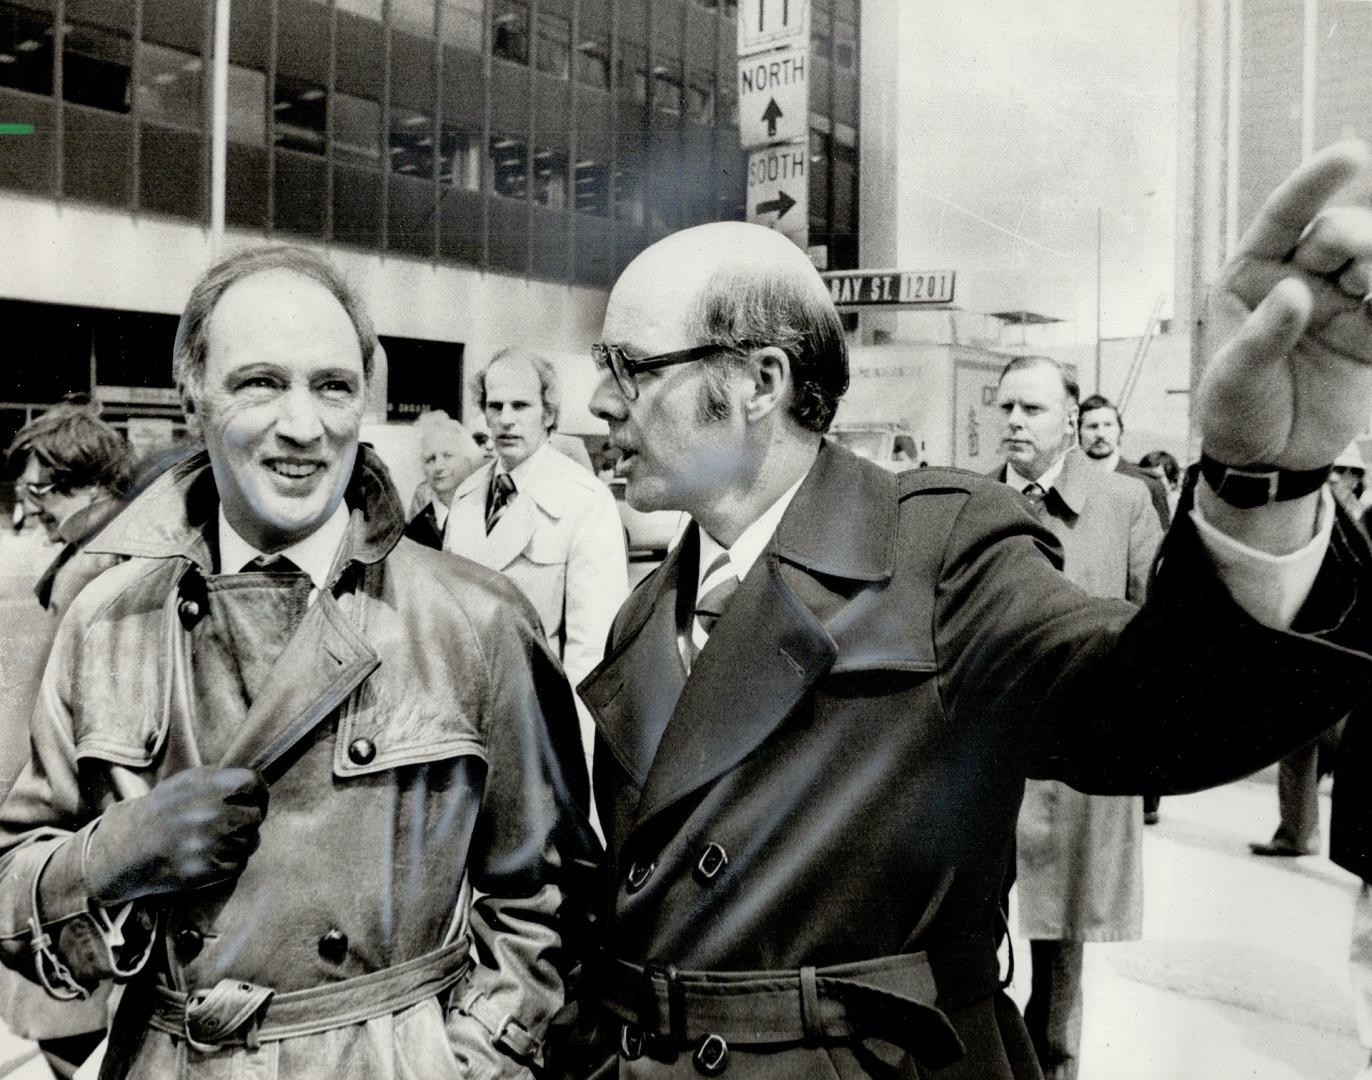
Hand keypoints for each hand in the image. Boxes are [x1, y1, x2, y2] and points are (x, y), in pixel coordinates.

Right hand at [86, 767, 267, 904]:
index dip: (259, 792)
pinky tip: (211, 856)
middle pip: (256, 815)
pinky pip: (238, 864)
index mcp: (206, 786)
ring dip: (240, 842)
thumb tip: (256, 783)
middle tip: (234, 823)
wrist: (126, 849)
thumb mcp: (186, 782)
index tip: (256, 798)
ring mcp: (208, 843)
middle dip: (249, 819)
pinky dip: (230, 862)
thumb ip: (221, 780)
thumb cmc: (160, 812)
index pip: (254, 783)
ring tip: (215, 840)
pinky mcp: (205, 870)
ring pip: (250, 842)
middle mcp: (210, 813)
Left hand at [1197, 140, 1371, 469]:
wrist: (1264, 462)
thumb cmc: (1232, 412)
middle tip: (1357, 262)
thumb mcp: (1233, 379)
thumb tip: (1295, 292)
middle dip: (1354, 237)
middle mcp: (1298, 280)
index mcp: (1251, 276)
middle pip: (1338, 235)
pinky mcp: (1371, 336)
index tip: (1350, 155)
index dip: (1314, 184)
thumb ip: (1263, 337)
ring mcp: (1339, 304)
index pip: (1283, 218)